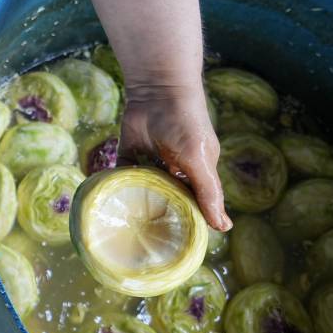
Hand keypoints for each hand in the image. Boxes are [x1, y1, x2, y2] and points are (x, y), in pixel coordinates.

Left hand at [120, 83, 231, 231]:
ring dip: (137, 201)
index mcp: (198, 170)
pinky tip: (109, 202)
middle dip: (161, 214)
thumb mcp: (199, 160)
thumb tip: (222, 227)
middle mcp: (176, 167)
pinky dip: (116, 184)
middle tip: (152, 241)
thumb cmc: (186, 123)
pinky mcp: (130, 150)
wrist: (157, 88)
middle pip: (168, 197)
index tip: (183, 244)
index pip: (196, 202)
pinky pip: (122, 172)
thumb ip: (208, 192)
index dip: (192, 221)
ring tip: (128, 228)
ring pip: (144, 187)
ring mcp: (153, 159)